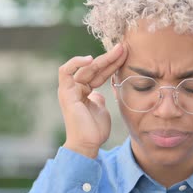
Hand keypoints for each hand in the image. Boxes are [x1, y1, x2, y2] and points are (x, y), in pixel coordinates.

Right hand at [58, 43, 127, 157]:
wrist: (88, 144)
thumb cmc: (95, 130)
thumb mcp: (101, 109)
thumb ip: (98, 98)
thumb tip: (99, 93)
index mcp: (84, 91)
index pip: (100, 73)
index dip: (112, 64)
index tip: (126, 56)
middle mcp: (75, 88)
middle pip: (95, 68)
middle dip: (110, 57)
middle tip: (124, 48)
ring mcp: (69, 89)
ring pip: (86, 68)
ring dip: (102, 58)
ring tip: (117, 51)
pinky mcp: (66, 92)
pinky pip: (66, 72)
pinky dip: (75, 63)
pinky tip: (90, 59)